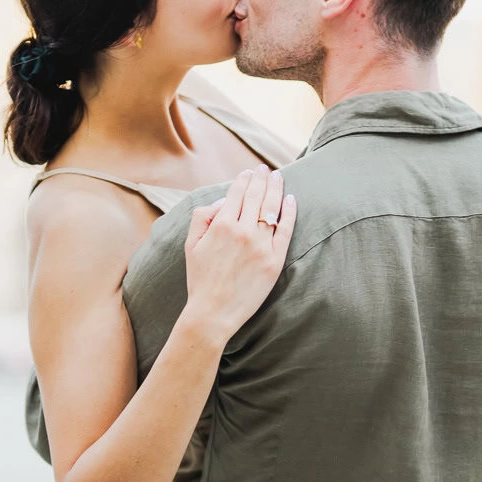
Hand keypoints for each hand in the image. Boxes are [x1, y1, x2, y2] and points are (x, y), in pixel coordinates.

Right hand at [183, 167, 295, 347]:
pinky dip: (290, 212)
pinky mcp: (275, 260)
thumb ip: (202, 217)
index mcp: (221, 225)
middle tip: (266, 169)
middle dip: (262, 178)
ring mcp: (261, 245)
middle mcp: (243, 231)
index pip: (237, 193)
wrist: (213, 313)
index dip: (244, 179)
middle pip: (256, 196)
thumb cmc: (200, 279)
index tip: (250, 172)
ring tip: (278, 177)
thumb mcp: (190, 244)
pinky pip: (286, 230)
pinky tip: (291, 200)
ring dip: (276, 188)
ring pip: (272, 208)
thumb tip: (223, 201)